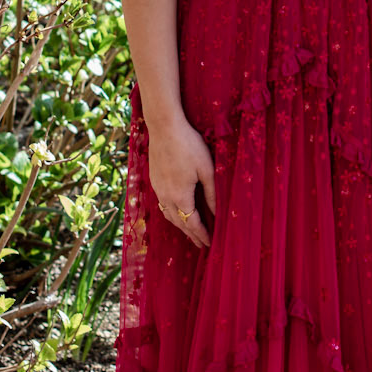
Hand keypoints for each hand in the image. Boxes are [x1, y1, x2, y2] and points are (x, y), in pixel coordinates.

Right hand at [148, 116, 215, 247]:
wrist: (164, 127)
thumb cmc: (189, 145)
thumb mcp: (206, 170)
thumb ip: (212, 194)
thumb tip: (217, 214)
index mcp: (180, 196)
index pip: (192, 223)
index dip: (201, 235)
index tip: (210, 244)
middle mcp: (166, 196)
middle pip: (179, 222)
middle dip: (191, 235)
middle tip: (201, 244)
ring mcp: (157, 188)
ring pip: (168, 214)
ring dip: (179, 225)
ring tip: (189, 231)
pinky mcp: (154, 179)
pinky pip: (162, 204)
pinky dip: (171, 213)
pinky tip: (176, 210)